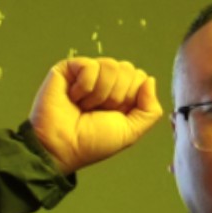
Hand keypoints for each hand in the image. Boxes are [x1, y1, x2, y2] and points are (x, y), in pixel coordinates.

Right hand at [29, 53, 167, 173]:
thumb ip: (150, 110)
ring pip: (111, 66)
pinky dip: (84, 87)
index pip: (140, 78)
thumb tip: (150, 80)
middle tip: (98, 111)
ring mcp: (87, 73)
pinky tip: (73, 97)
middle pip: (128, 69)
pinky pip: (90, 65)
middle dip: (116, 96)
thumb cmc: (90, 143)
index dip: (131, 98)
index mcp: (121, 95)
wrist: (61, 147)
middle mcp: (106, 82)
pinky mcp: (69, 68)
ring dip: (99, 93)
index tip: (114, 114)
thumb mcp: (130, 132)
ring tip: (84, 106)